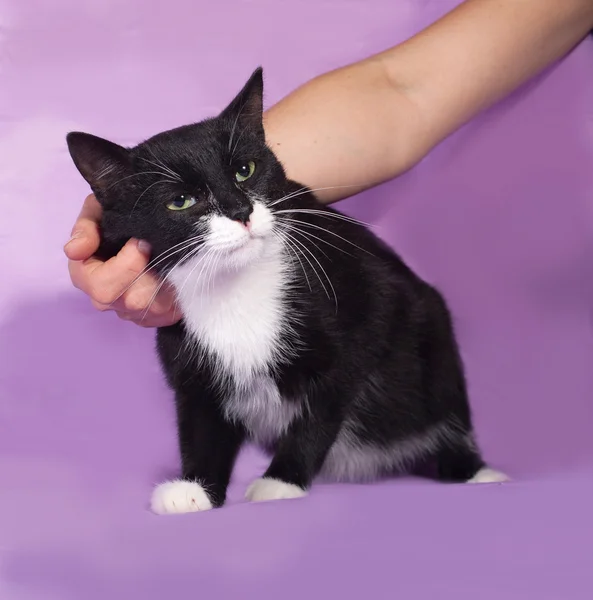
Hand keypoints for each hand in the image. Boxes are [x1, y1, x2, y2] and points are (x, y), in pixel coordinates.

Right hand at [64, 194, 179, 327]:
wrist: (138, 229)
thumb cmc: (113, 219)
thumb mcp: (96, 211)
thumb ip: (85, 228)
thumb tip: (74, 251)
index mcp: (86, 277)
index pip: (104, 287)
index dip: (127, 265)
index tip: (142, 242)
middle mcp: (106, 301)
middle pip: (135, 301)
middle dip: (154, 273)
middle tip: (162, 250)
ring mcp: (130, 313)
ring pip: (157, 308)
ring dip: (170, 283)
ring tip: (172, 260)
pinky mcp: (152, 318)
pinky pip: (169, 314)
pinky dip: (178, 295)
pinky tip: (176, 275)